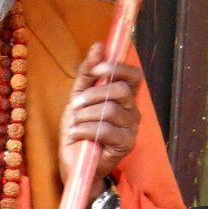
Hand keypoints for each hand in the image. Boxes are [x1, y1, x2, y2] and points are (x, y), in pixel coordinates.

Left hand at [60, 43, 141, 197]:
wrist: (74, 162)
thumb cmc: (79, 128)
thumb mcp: (78, 97)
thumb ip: (88, 73)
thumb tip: (99, 46)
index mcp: (124, 97)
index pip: (134, 75)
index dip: (116, 69)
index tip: (96, 71)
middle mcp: (133, 111)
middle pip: (121, 91)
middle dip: (93, 95)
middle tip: (75, 105)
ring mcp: (131, 129)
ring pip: (110, 111)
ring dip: (85, 115)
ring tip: (75, 124)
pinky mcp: (125, 146)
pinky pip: (106, 130)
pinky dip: (85, 129)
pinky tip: (77, 134)